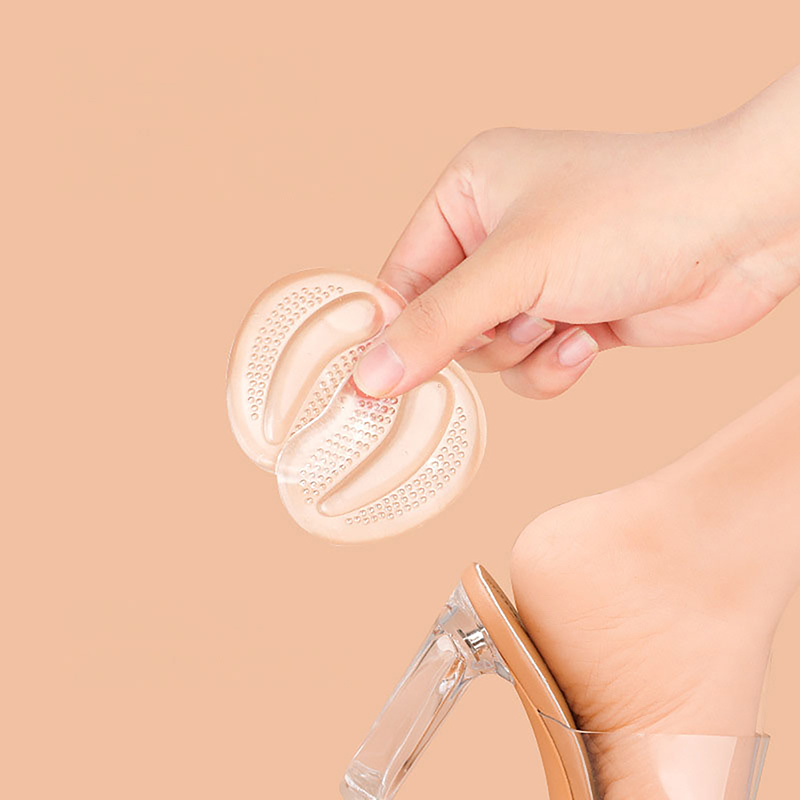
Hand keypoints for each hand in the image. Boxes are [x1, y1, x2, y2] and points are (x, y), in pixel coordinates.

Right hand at [353, 71, 799, 398]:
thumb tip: (369, 376)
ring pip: (488, 352)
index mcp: (469, 192)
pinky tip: (587, 342)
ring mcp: (537, 278)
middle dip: (481, 337)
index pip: (401, 275)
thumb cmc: (632, 215)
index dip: (396, 328)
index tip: (379, 380)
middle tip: (516, 320)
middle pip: (443, 321)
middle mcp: (498, 233)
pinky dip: (553, 365)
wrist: (743, 231)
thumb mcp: (515, 269)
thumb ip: (436, 325)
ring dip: (522, 351)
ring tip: (563, 320)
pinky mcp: (572, 315)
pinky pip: (530, 366)